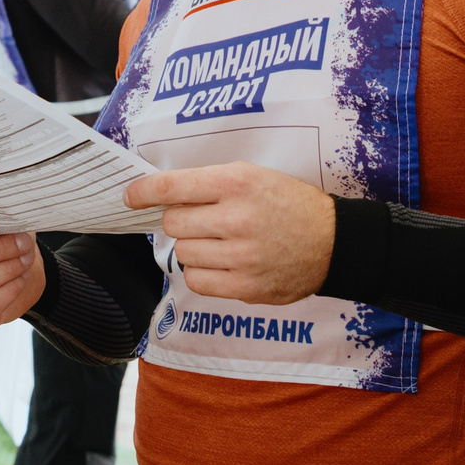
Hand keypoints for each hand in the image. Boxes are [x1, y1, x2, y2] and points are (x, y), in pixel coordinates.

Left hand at [123, 164, 336, 305]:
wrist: (334, 242)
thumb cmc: (289, 204)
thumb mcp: (253, 176)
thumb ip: (209, 185)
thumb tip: (161, 196)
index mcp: (235, 183)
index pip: (171, 187)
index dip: (143, 192)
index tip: (130, 197)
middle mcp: (235, 218)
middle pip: (172, 223)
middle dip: (179, 221)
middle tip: (201, 221)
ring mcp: (240, 256)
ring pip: (182, 253)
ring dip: (193, 247)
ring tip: (219, 243)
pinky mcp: (245, 287)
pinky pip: (197, 281)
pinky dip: (202, 273)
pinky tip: (221, 264)